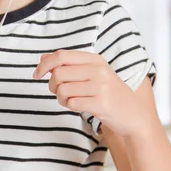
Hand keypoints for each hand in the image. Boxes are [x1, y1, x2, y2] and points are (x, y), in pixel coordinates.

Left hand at [33, 49, 152, 137]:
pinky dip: (69, 106)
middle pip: (58, 73)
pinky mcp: (101, 103)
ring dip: (61, 98)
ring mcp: (101, 86)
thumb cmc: (109, 93)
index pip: (61, 56)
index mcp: (94, 59)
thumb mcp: (92, 73)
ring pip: (62, 90)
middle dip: (52, 85)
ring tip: (71, 100)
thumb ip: (68, 64)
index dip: (44, 65)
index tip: (36, 74)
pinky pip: (71, 103)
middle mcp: (98, 70)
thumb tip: (43, 57)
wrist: (134, 115)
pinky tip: (78, 106)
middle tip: (58, 92)